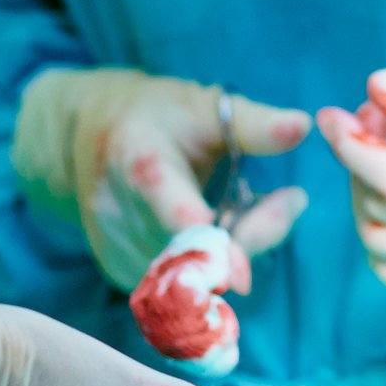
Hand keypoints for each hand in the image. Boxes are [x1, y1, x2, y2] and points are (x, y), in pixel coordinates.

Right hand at [12, 66, 313, 291]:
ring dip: (236, 248)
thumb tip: (303, 127)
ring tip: (244, 203)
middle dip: (253, 234)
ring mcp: (114, 247)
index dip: (210, 236)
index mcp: (141, 162)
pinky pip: (179, 279)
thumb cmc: (156, 117)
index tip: (252, 257)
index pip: (173, 207)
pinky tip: (213, 228)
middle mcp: (118, 212)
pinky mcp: (118, 271)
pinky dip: (208, 261)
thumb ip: (250, 123)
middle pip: (197, 249)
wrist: (83, 138)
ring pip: (194, 270)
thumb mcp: (201, 106)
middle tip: (290, 201)